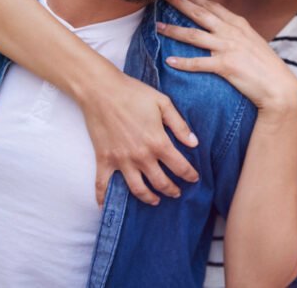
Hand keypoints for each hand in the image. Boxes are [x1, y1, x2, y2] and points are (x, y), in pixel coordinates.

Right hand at [76, 67, 200, 206]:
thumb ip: (179, 125)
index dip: (190, 175)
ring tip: (155, 200)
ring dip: (149, 198)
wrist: (101, 90)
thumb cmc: (134, 93)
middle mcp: (141, 156)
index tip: (194, 179)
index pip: (179, 166)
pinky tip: (105, 206)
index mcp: (158, 142)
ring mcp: (121, 161)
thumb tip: (194, 143)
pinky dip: (103, 198)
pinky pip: (102, 185)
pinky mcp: (103, 160)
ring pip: (137, 189)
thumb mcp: (163, 103)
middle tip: (177, 192)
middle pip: (161, 182)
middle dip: (172, 190)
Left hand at [158, 0, 296, 119]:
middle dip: (180, 4)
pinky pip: (198, 63)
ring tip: (158, 27)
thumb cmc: (268, 67)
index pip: (213, 7)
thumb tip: (227, 31)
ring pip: (194, 35)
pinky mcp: (226, 65)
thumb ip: (239, 34)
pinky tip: (169, 61)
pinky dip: (183, 62)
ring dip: (174, 30)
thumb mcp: (255, 43)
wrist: (280, 86)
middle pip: (200, 14)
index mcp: (239, 25)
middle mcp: (232, 32)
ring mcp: (228, 48)